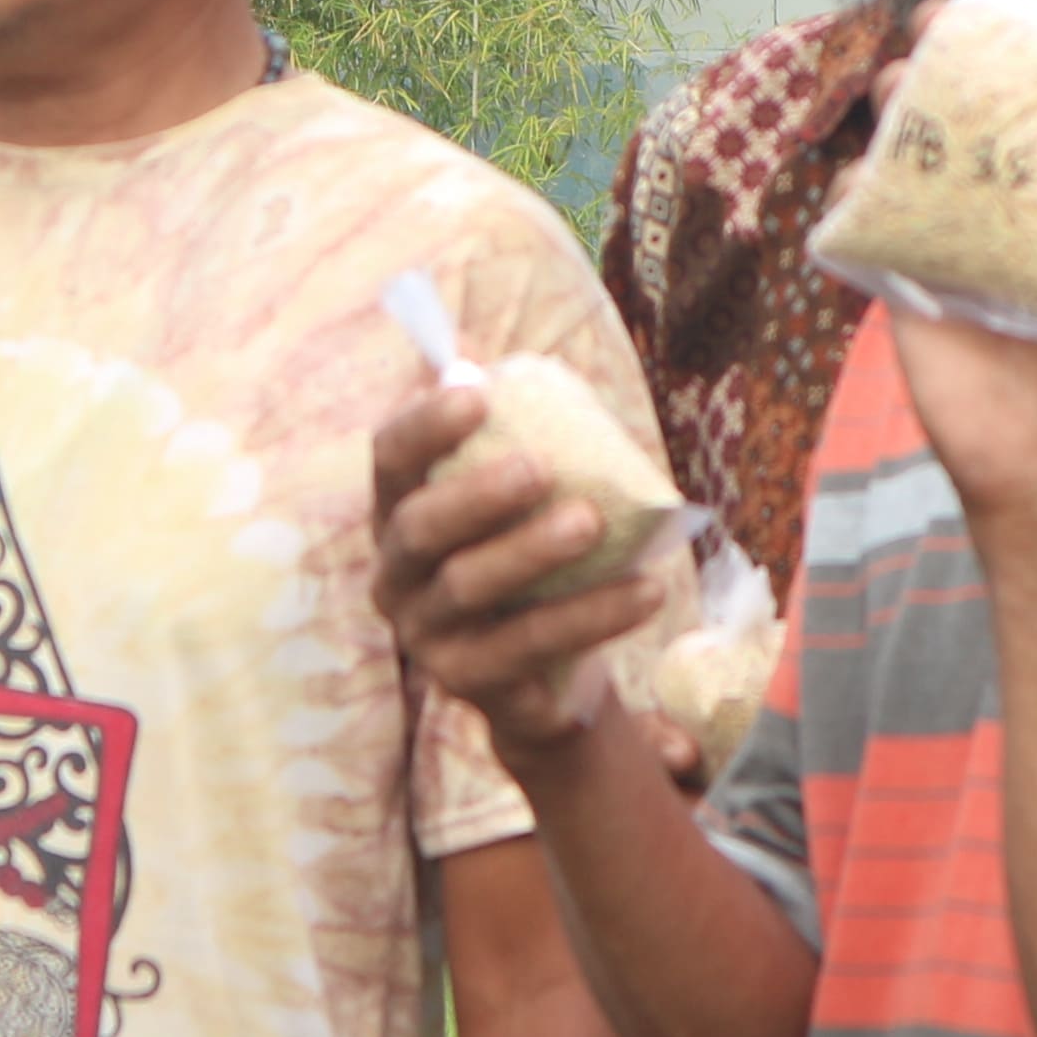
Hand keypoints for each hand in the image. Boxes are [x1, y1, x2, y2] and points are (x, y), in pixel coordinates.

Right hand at [371, 378, 669, 771]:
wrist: (542, 677)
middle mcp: (395, 575)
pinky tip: (646, 589)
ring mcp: (426, 635)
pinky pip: (528, 647)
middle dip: (476, 495)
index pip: (390, 458)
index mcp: (398, 512)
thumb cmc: (526, 559)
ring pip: (468, 589)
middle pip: (419, 528)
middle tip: (538, 468)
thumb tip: (477, 352)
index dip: (425, 424)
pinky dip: (589, 616)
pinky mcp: (469, 683)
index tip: (477, 392)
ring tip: (593, 523)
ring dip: (531, 552)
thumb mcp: (515, 496)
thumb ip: (504, 430)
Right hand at [884, 75, 1036, 577]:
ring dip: (907, 92)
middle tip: (959, 12)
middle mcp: (1017, 203)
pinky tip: (868, 156)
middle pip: (986, 102)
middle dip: (968, 45)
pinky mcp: (906, 276)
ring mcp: (957, 235)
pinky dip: (859, 179)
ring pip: (922, 143)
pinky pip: (869, 216)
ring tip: (909, 64)